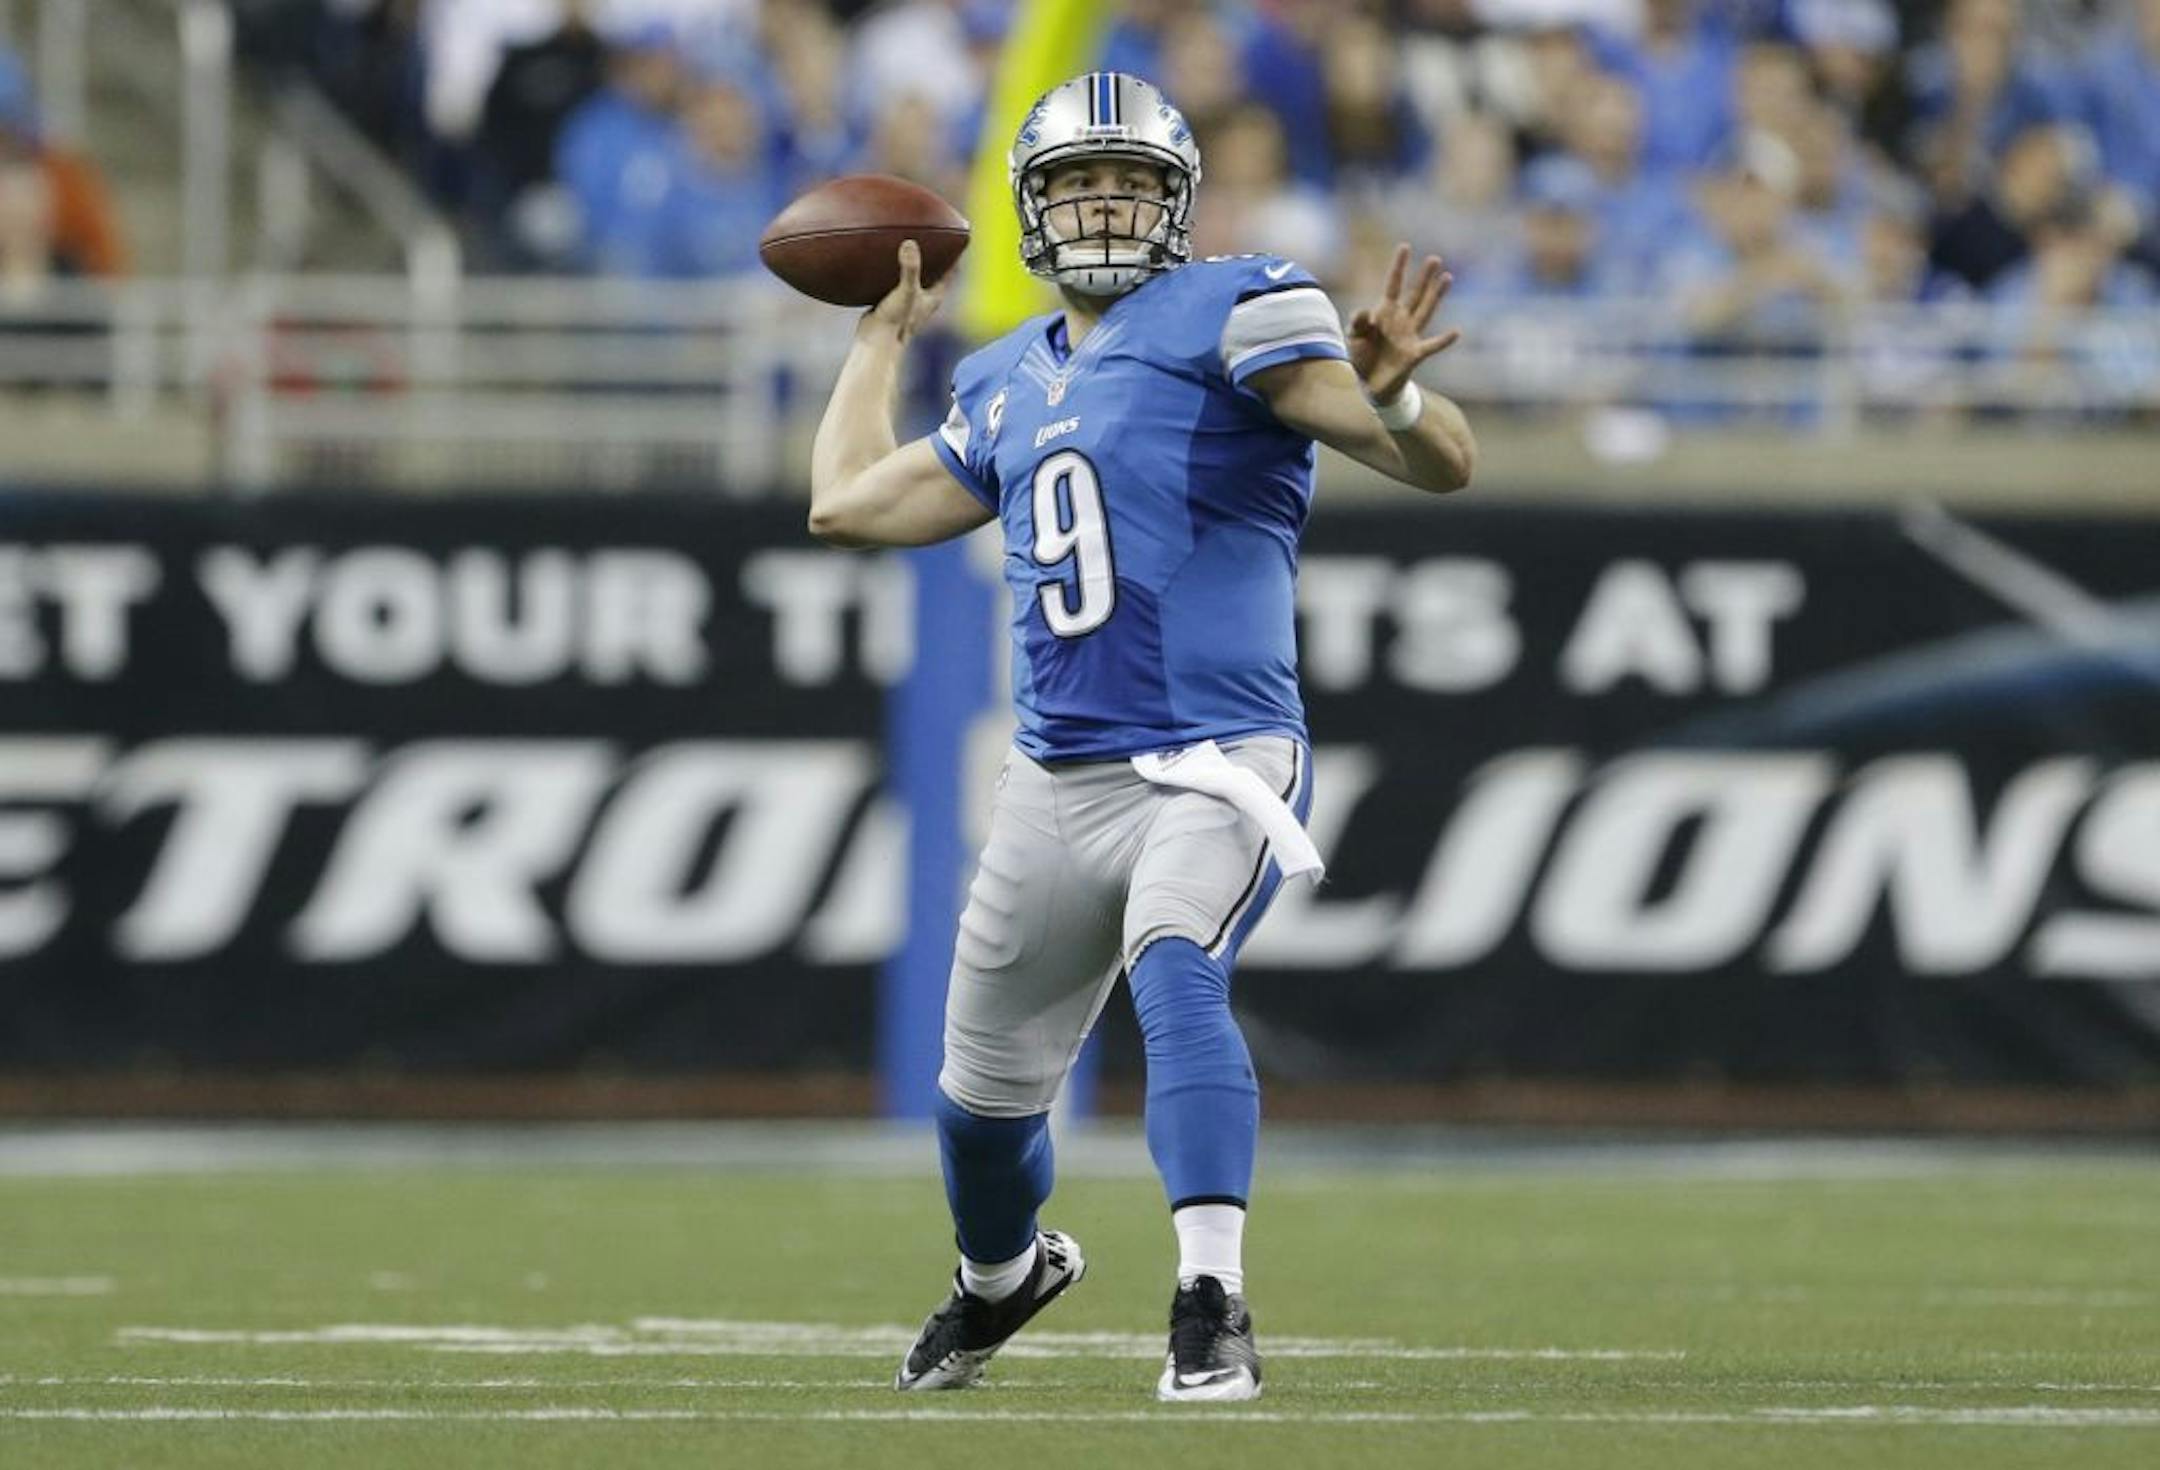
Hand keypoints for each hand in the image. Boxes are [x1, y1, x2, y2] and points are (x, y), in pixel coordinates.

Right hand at [864, 239, 946, 344]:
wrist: (876, 343)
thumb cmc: (897, 321)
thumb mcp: (906, 290)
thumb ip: (910, 268)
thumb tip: (910, 243)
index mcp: (934, 296)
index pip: (951, 270)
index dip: (955, 253)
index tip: (956, 235)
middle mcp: (924, 298)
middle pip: (934, 271)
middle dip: (934, 254)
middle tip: (930, 232)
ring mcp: (908, 301)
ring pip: (914, 277)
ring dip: (913, 262)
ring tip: (907, 239)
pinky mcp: (891, 303)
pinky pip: (895, 282)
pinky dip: (893, 270)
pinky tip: (883, 258)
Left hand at [1348, 244, 1460, 402]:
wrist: (1370, 384)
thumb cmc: (1362, 356)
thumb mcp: (1354, 337)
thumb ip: (1358, 322)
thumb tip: (1366, 310)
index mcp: (1385, 312)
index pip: (1393, 284)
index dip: (1399, 267)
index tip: (1405, 247)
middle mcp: (1401, 319)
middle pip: (1415, 294)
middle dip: (1424, 277)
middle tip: (1435, 259)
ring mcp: (1410, 335)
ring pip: (1426, 310)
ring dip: (1436, 295)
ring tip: (1448, 278)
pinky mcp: (1415, 353)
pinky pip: (1432, 345)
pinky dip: (1444, 340)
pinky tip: (1456, 332)